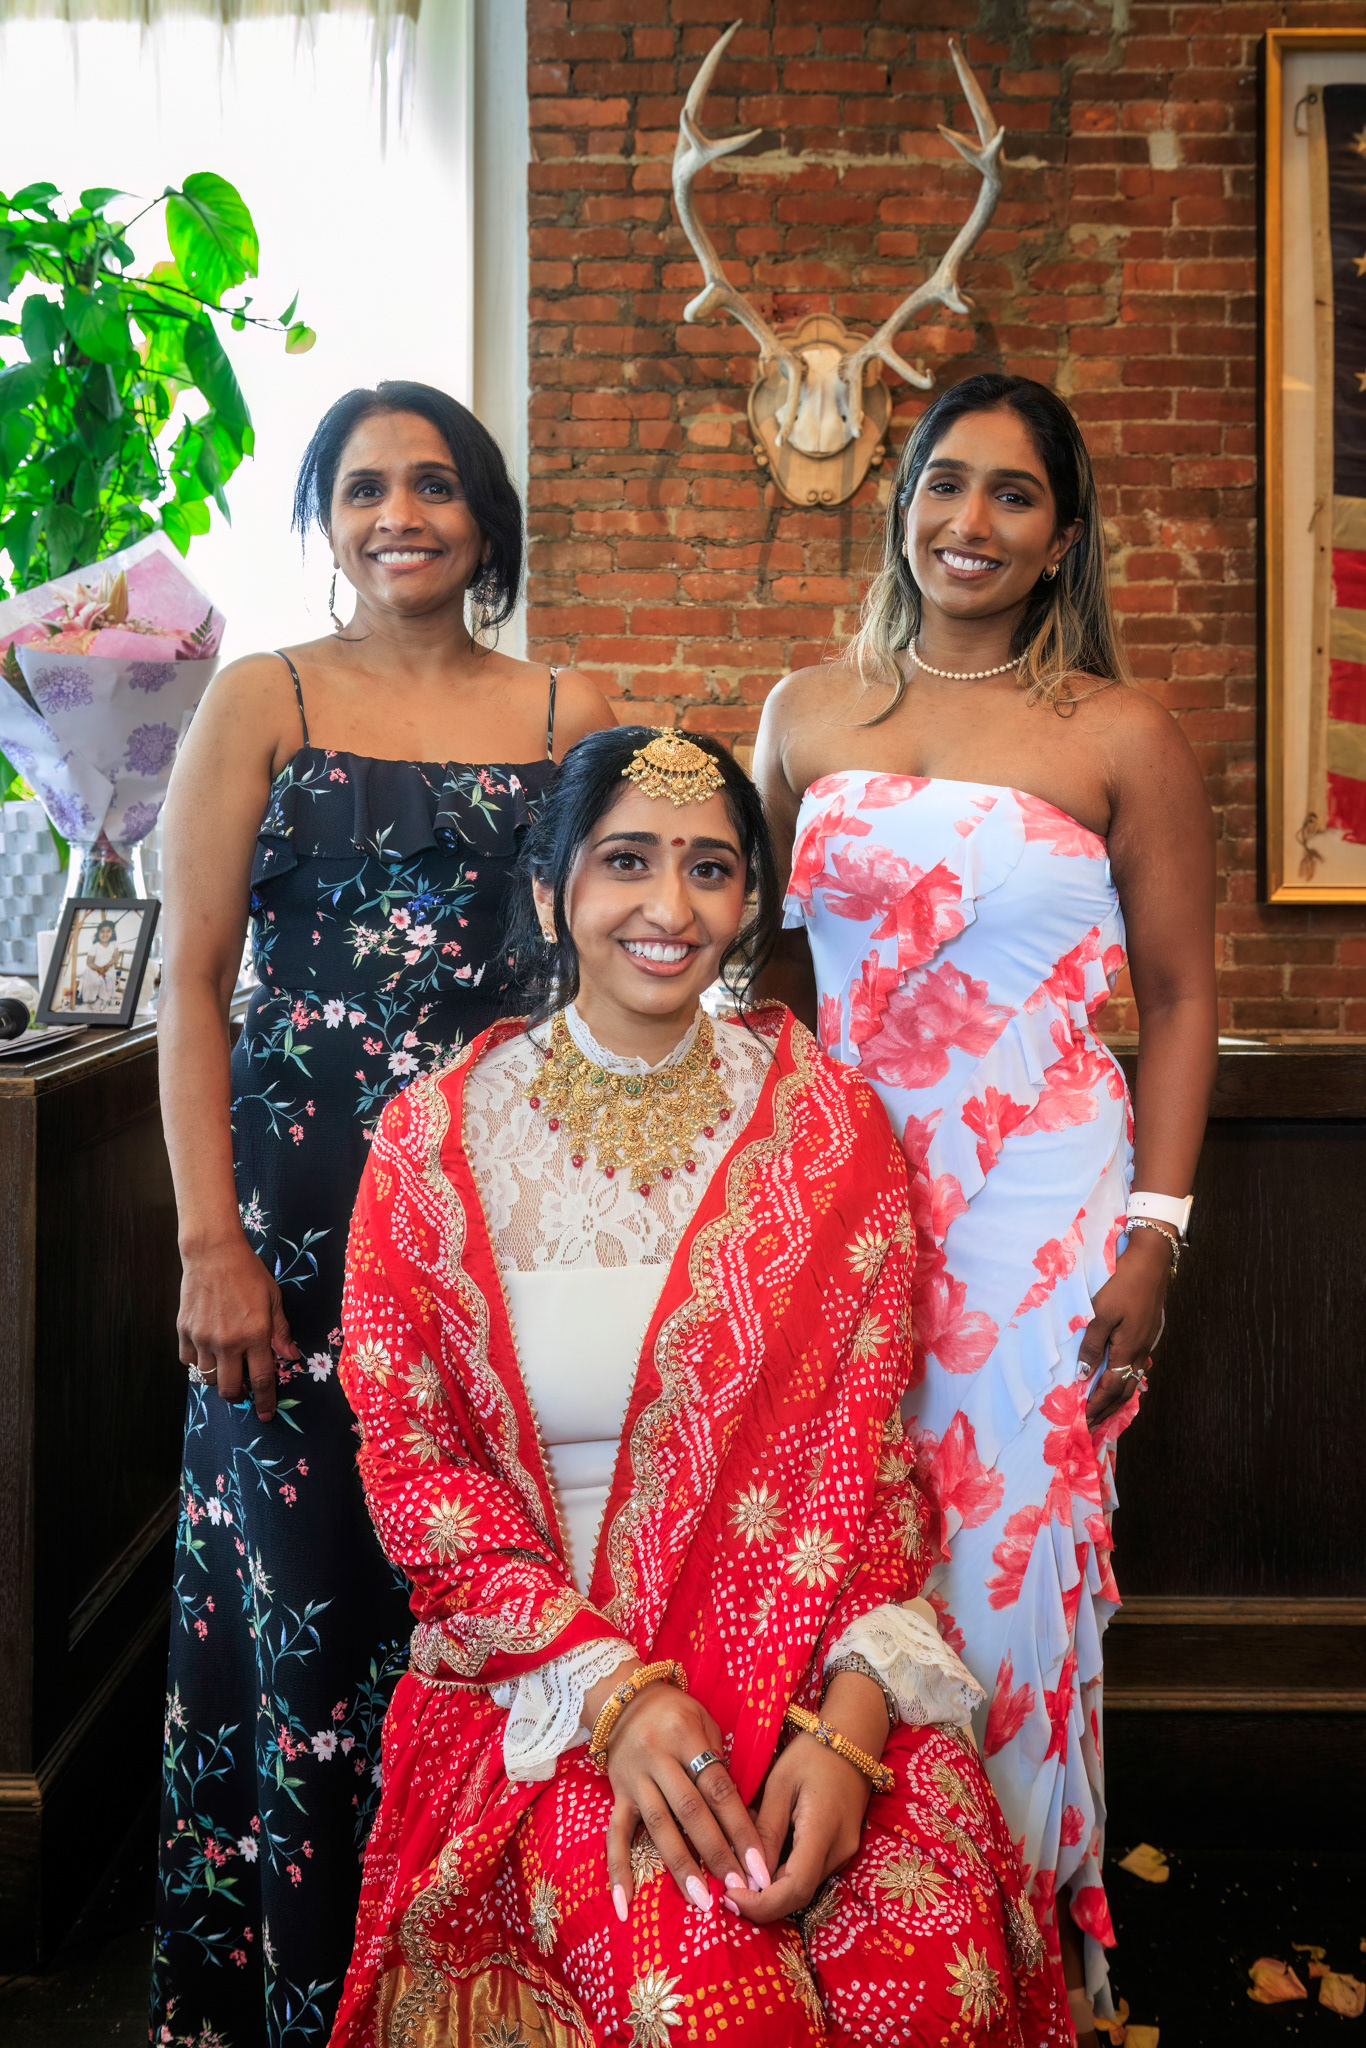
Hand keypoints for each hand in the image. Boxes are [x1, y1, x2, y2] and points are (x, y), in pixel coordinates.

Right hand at [177, 1235, 298, 1419]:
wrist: (213, 1253)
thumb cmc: (248, 1273)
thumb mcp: (274, 1299)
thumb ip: (281, 1331)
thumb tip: (291, 1357)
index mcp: (255, 1335)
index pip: (262, 1379)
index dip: (264, 1401)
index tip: (264, 1415)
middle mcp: (228, 1342)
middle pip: (230, 1388)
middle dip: (238, 1395)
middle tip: (243, 1389)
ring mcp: (202, 1338)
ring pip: (208, 1377)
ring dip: (218, 1376)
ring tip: (226, 1364)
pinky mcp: (184, 1331)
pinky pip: (188, 1360)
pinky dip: (197, 1361)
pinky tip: (206, 1349)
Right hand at [599, 1680, 772, 1921]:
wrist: (623, 1698)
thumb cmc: (675, 1711)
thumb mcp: (703, 1720)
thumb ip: (717, 1762)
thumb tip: (738, 1814)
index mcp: (686, 1737)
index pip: (718, 1789)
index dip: (740, 1828)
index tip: (759, 1864)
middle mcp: (658, 1758)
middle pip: (691, 1811)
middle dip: (717, 1853)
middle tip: (739, 1889)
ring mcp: (634, 1779)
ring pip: (659, 1826)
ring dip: (681, 1866)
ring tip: (702, 1901)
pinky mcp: (616, 1795)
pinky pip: (615, 1836)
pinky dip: (617, 1871)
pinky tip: (624, 1905)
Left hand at [728, 1671, 887, 1927]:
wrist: (851, 1738)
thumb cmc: (810, 1754)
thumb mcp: (779, 1785)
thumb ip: (765, 1832)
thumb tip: (748, 1878)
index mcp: (824, 1830)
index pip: (795, 1889)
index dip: (761, 1904)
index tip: (729, 1897)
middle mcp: (840, 1851)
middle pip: (798, 1894)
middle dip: (761, 1900)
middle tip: (727, 1888)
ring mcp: (845, 1853)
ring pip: (803, 1886)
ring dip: (771, 1885)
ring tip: (741, 1863)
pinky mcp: (842, 1850)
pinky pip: (810, 1872)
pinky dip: (783, 1872)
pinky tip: (764, 1852)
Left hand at [1078, 1227, 1171, 1424]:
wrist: (1151, 1262)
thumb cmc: (1122, 1284)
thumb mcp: (1101, 1312)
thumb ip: (1091, 1345)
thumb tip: (1083, 1375)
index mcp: (1128, 1349)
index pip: (1111, 1389)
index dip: (1096, 1406)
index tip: (1083, 1421)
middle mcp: (1140, 1352)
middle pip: (1124, 1391)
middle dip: (1107, 1410)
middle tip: (1092, 1425)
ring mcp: (1146, 1343)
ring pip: (1132, 1380)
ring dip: (1117, 1398)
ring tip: (1103, 1410)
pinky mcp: (1147, 1334)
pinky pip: (1136, 1368)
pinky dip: (1125, 1382)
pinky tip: (1118, 1381)